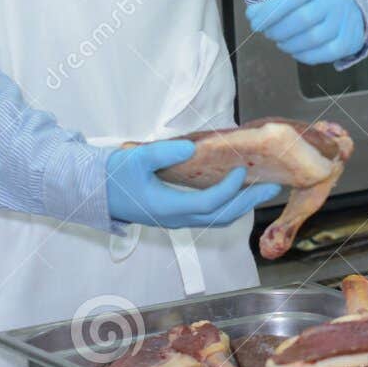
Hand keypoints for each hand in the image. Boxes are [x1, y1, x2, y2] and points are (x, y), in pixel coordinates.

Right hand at [105, 140, 279, 228]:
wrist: (95, 191)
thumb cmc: (114, 175)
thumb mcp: (135, 159)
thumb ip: (163, 154)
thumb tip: (190, 148)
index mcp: (167, 208)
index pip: (208, 204)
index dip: (229, 190)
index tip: (243, 171)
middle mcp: (176, 218)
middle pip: (220, 216)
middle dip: (247, 202)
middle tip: (272, 187)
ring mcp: (176, 219)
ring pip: (216, 218)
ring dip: (240, 205)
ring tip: (260, 189)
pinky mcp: (176, 214)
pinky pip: (208, 215)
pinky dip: (227, 204)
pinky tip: (236, 190)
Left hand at [245, 0, 366, 64]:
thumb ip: (276, 1)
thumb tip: (253, 15)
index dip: (270, 13)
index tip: (255, 22)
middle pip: (302, 19)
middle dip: (278, 30)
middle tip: (268, 33)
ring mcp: (347, 19)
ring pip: (313, 38)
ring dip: (289, 44)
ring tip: (281, 42)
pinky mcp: (352, 39)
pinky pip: (327, 53)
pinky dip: (306, 56)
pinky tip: (295, 51)